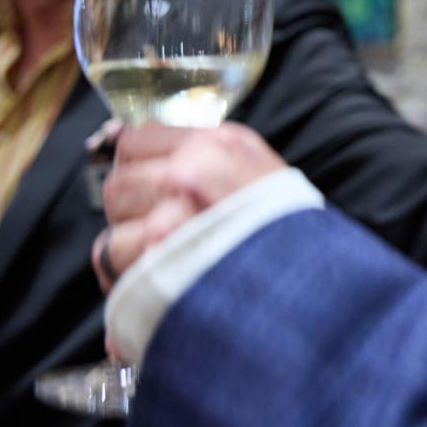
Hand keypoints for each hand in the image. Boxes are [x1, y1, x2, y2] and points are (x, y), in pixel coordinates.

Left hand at [92, 122, 285, 292]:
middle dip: (130, 207)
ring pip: (112, 217)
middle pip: (119, 177)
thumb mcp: (263, 176)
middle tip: (157, 231)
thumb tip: (148, 160)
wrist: (316, 289)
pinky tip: (150, 280)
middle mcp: (193, 170)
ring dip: (126, 242)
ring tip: (158, 260)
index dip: (138, 167)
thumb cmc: (291, 239)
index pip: (140, 137)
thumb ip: (214, 164)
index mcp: (222, 145)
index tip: (147, 187)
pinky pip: (111, 254)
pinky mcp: (155, 258)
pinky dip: (122, 272)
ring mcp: (172, 214)